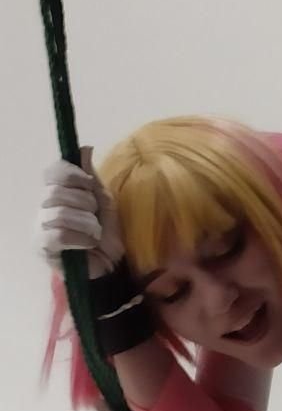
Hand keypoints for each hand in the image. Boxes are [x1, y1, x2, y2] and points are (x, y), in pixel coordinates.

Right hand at [37, 146, 124, 279]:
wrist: (112, 263)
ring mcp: (40, 228)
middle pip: (55, 192)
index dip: (72, 175)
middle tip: (96, 215)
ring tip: (95, 233)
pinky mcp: (42, 248)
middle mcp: (44, 207)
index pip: (52, 172)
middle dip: (85, 203)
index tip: (89, 184)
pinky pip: (57, 235)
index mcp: (57, 192)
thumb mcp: (104, 199)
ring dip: (86, 224)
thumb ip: (91, 176)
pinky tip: (88, 244)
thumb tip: (84, 148)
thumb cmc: (106, 231)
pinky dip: (79, 238)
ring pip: (59, 214)